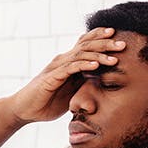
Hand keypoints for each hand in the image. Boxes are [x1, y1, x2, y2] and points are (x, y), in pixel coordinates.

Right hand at [4, 27, 125, 123]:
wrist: (25, 110)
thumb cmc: (47, 102)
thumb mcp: (71, 93)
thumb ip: (83, 84)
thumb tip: (103, 84)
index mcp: (68, 62)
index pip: (86, 44)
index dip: (101, 38)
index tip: (118, 38)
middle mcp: (63, 60)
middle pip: (86, 45)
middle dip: (105, 44)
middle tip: (122, 44)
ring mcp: (57, 67)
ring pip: (81, 55)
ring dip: (99, 55)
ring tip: (114, 57)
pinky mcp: (51, 77)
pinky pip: (70, 68)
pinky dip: (83, 66)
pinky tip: (95, 66)